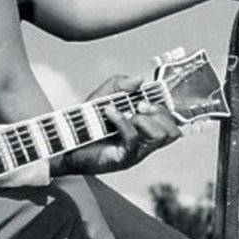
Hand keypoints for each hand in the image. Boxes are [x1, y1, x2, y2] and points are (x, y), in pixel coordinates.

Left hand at [57, 74, 180, 174]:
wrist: (65, 142)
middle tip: (138, 106)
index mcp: (145, 130)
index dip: (165, 109)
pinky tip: (110, 113)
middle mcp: (145, 143)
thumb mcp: (104, 96)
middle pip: (173, 132)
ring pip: (161, 137)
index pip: (173, 123)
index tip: (144, 99)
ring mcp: (136, 153)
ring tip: (128, 113)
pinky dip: (124, 121)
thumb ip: (120, 84)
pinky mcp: (123, 158)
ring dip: (145, 119)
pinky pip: (134, 139)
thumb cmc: (86, 123)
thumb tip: (139, 80)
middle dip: (159, 113)